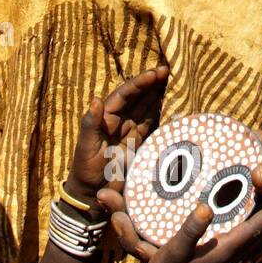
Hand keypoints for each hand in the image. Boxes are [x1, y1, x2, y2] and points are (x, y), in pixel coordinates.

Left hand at [65, 66, 168, 205]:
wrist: (93, 192)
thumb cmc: (85, 168)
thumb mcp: (86, 146)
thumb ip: (91, 124)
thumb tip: (96, 99)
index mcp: (106, 116)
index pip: (125, 94)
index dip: (140, 82)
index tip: (156, 72)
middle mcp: (119, 120)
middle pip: (139, 96)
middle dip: (153, 83)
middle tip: (171, 70)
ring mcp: (131, 131)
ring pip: (147, 107)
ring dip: (160, 94)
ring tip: (176, 81)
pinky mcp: (140, 143)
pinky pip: (152, 123)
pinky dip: (162, 113)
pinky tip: (174, 104)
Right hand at [97, 192, 261, 262]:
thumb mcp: (174, 250)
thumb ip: (191, 230)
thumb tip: (206, 207)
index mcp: (224, 253)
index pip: (254, 230)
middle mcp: (229, 259)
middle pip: (259, 236)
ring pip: (253, 242)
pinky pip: (243, 245)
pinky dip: (252, 232)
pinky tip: (247, 226)